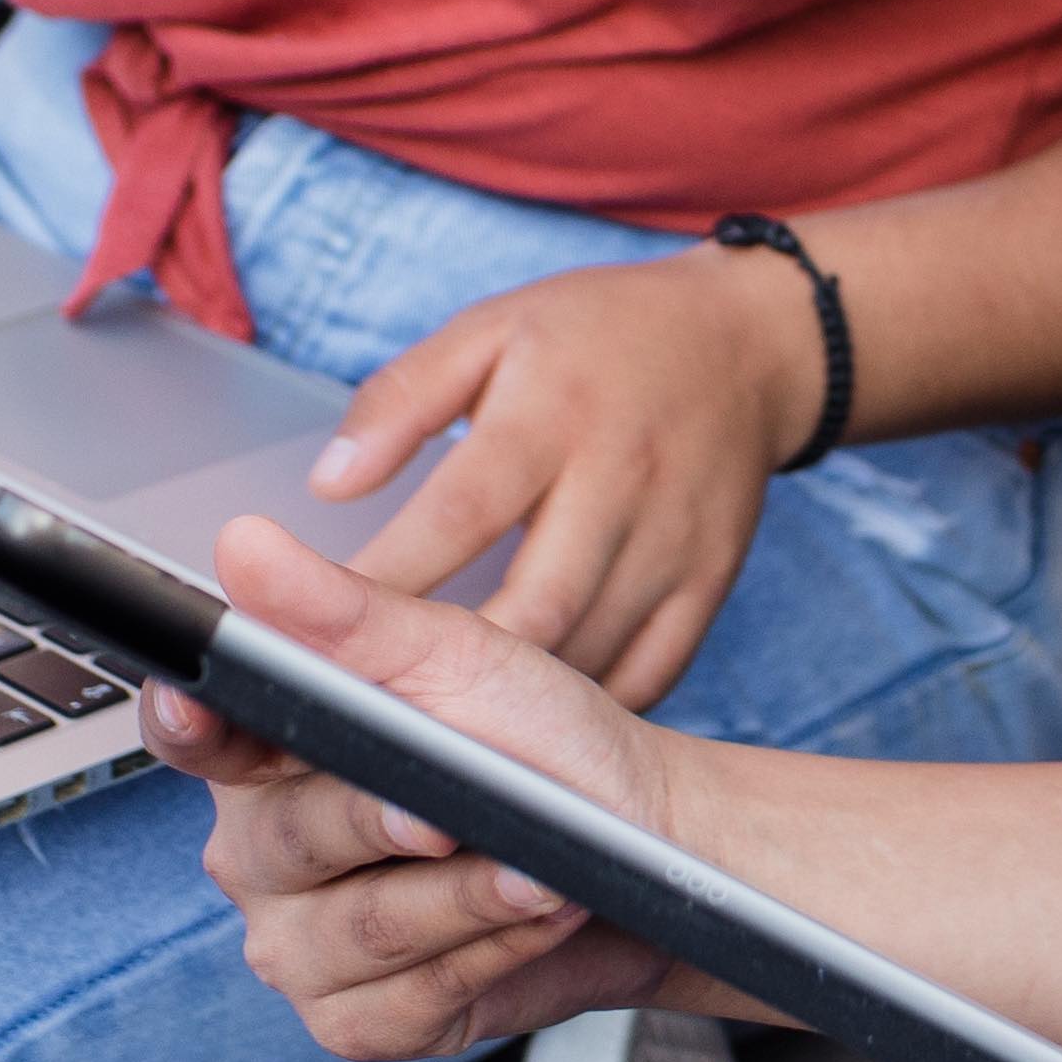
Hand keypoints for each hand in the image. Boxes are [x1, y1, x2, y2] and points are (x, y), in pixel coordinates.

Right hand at [156, 514, 701, 1056]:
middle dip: (395, 819)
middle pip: (291, 840)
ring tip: (541, 863)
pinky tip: (535, 914)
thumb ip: (346, 615)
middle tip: (463, 808)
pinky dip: (488, 949)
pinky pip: (405, 995)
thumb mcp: (456, 660)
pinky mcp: (358, 1021)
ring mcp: (303, 944)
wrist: (641, 842)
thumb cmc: (544, 743)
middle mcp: (262, 853)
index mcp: (266, 756)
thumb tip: (244, 546)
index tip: (201, 699)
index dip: (187, 721)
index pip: (191, 736)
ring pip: (357, 928)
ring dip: (468, 892)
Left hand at [306, 246, 825, 698]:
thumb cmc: (597, 336)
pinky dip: (589, 709)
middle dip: (449, 670)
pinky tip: (534, 727)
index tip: (316, 630)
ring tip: (435, 731)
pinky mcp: (713, 579)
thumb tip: (328, 483)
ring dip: (512, 706)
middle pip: (534, 603)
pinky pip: (654, 670)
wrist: (745, 342)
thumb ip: (402, 400)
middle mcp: (622, 479)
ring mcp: (675, 537)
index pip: (462, 511)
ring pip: (591, 651)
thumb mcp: (491, 330)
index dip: (388, 578)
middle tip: (373, 705)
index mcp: (554, 412)